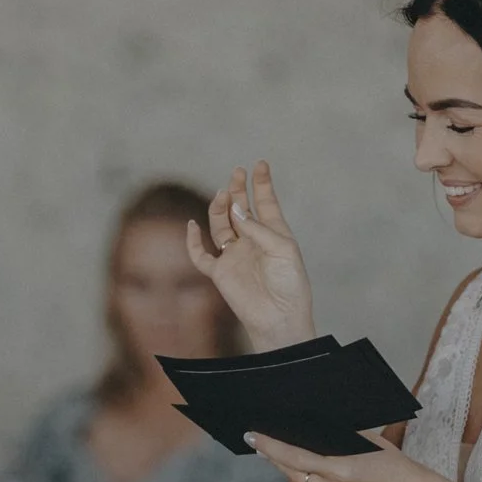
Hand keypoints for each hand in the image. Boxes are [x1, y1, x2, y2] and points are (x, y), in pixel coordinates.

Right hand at [185, 161, 316, 350]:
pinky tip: (192, 225)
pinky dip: (192, 240)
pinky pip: (201, 254)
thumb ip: (258, 228)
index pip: (264, 203)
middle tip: (236, 172)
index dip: (261, 183)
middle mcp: (251, 241)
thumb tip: (235, 211)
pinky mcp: (220, 272)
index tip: (260, 164)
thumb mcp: (282, 249)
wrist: (279, 317)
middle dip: (237, 189)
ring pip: (220, 225)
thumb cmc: (289, 284)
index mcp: (272, 234)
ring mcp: (234, 256)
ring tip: (222, 195)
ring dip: (219, 209)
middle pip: (239, 209)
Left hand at [248, 430, 429, 481]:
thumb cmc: (392, 464)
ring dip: (285, 467)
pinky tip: (296, 468)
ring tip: (271, 450)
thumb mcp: (367, 443)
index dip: (272, 447)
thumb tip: (311, 429)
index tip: (254, 436)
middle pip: (292, 471)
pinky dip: (305, 479)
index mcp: (342, 469)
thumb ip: (339, 439)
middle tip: (255, 440)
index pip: (296, 457)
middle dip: (272, 455)